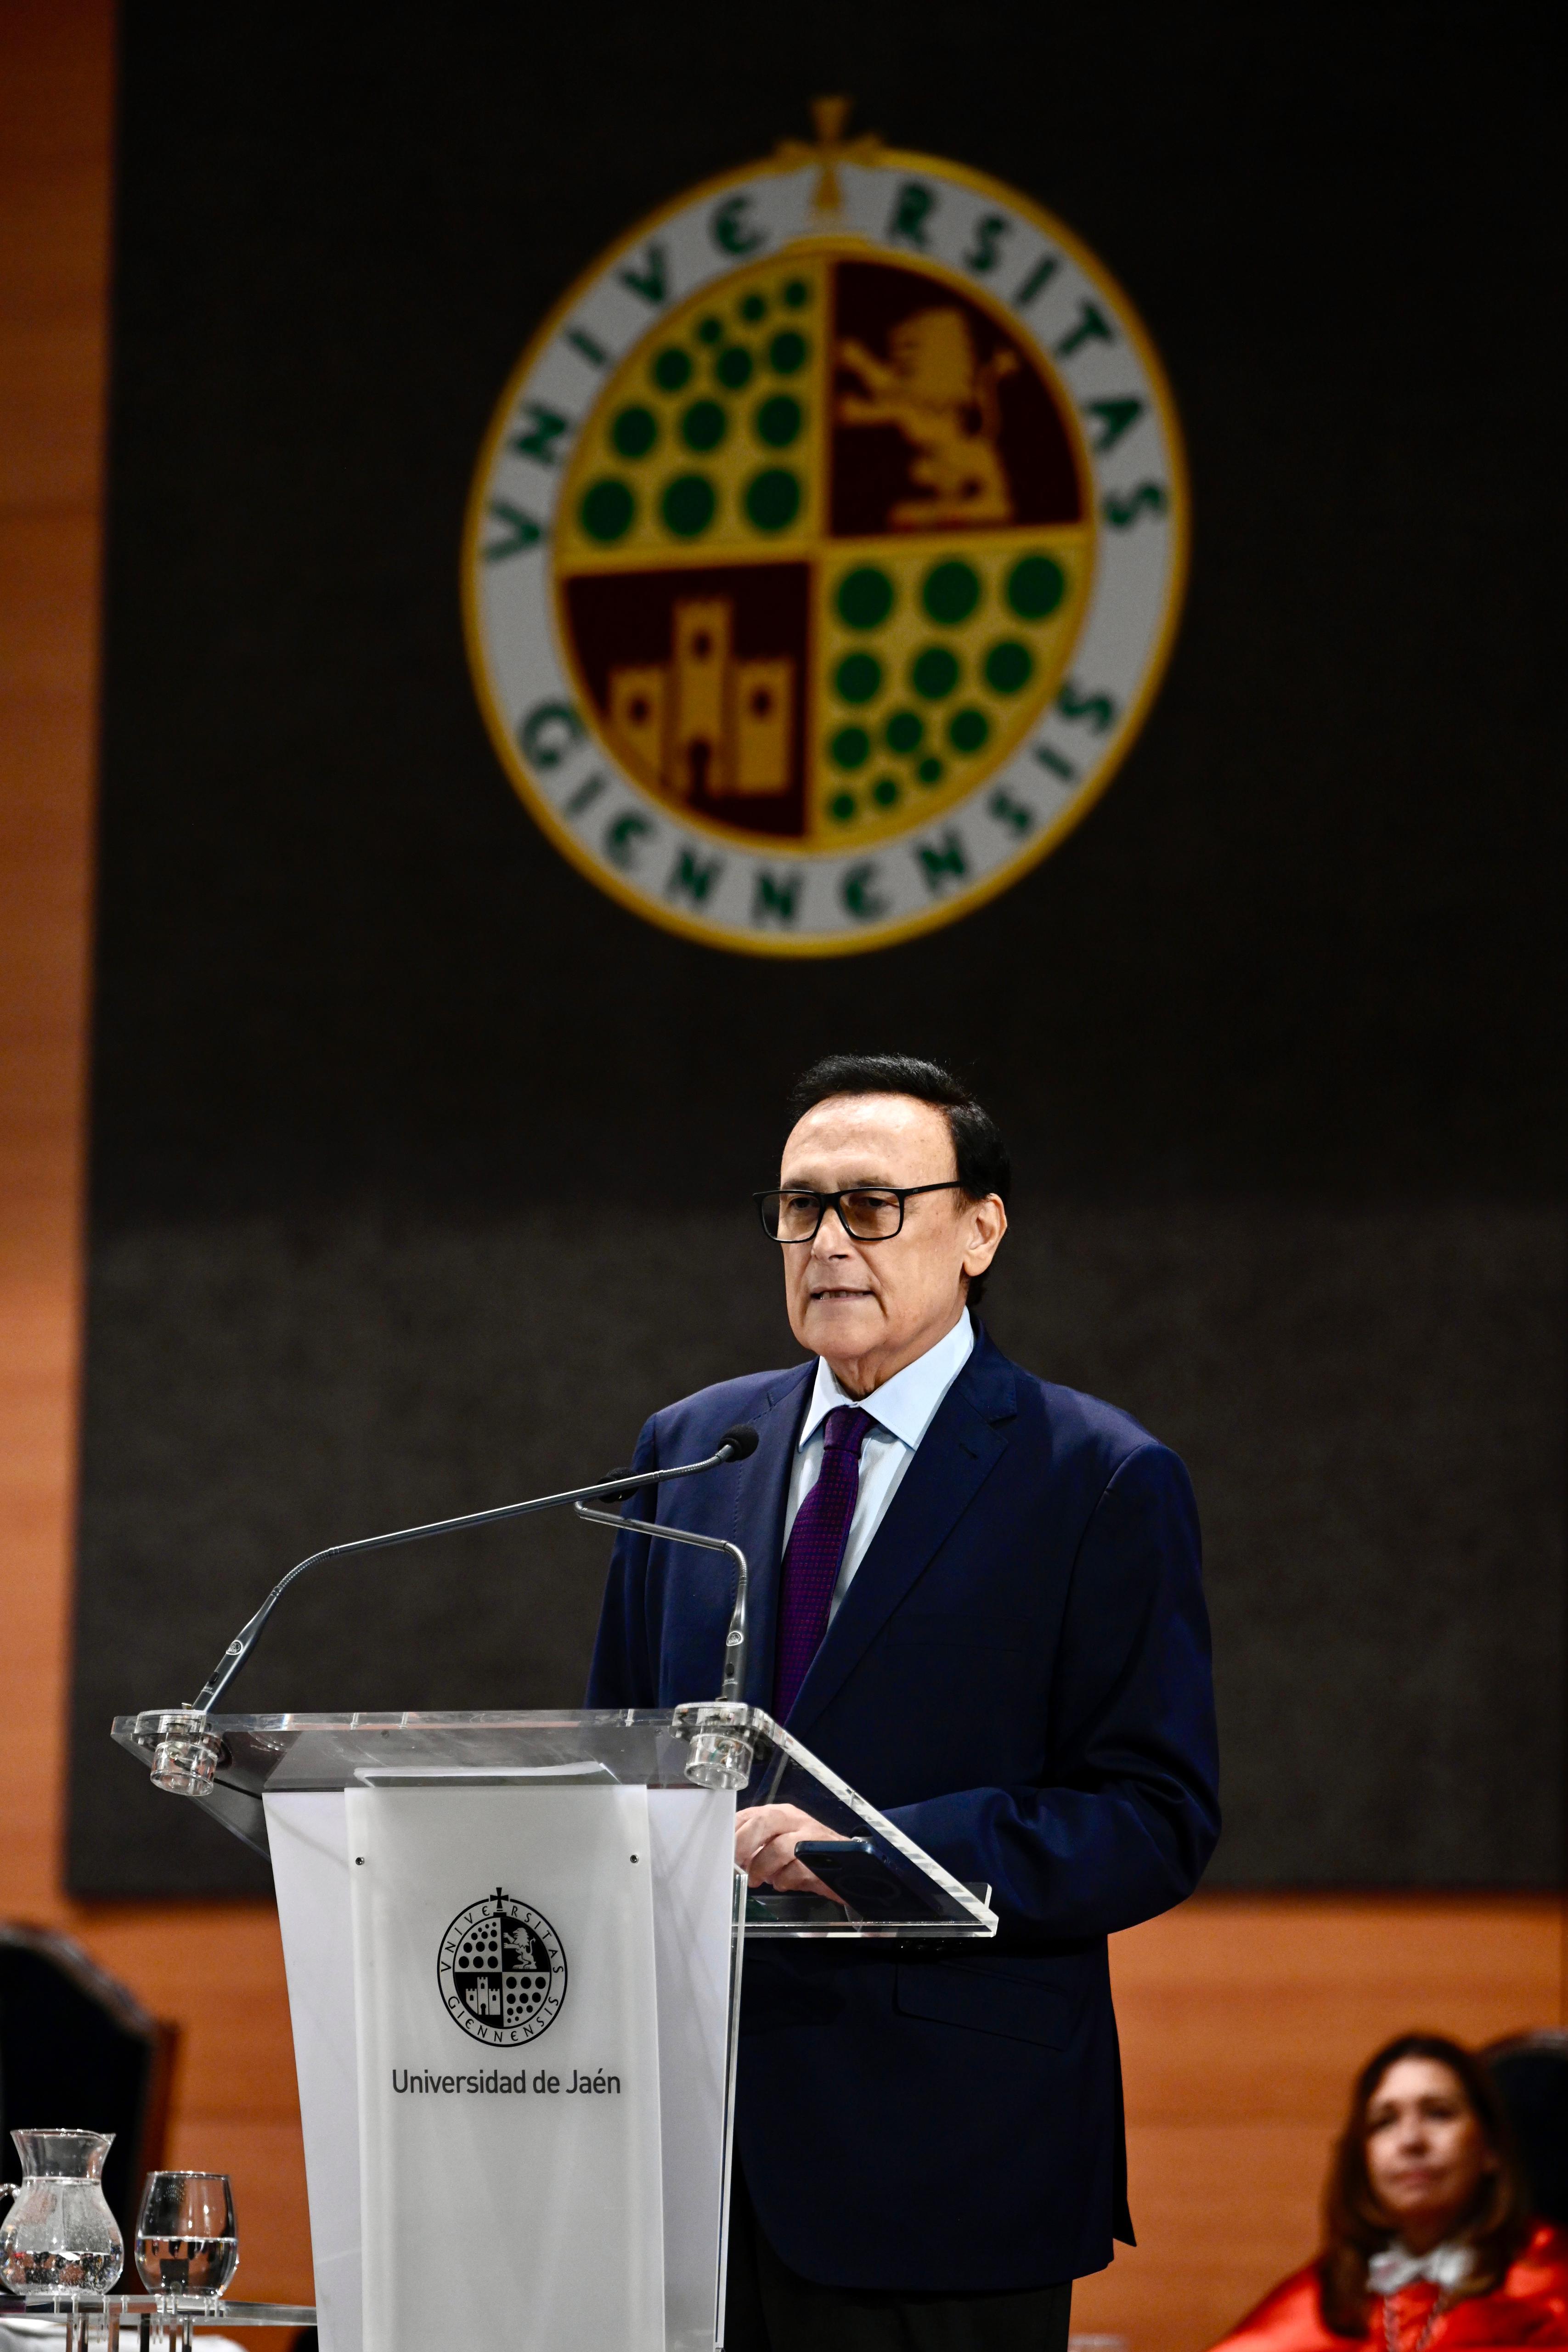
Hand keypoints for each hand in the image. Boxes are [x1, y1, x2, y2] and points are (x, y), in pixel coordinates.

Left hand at [734, 1804, 848, 1902]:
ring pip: (779, 1848)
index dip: (732, 1833)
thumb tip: (728, 1858)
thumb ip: (755, 1845)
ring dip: (762, 1867)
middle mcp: (793, 1820)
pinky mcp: (822, 1859)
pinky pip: (797, 1870)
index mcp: (779, 1814)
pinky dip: (784, 1881)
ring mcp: (809, 1838)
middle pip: (763, 1823)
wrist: (846, 1861)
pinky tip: (783, 1883)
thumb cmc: (804, 1852)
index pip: (749, 1815)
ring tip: (756, 1880)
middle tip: (735, 1865)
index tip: (720, 1851)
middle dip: (743, 1845)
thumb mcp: (777, 1842)